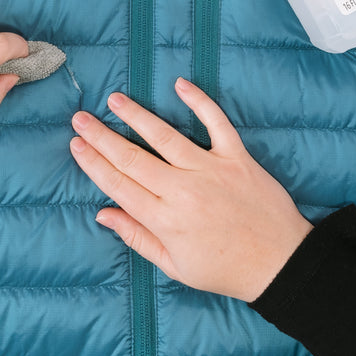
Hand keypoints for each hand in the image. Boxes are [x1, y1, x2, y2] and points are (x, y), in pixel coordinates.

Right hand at [69, 78, 312, 302]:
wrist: (279, 264)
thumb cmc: (225, 270)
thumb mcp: (175, 266)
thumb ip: (137, 237)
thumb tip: (104, 214)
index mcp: (165, 220)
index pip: (119, 185)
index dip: (94, 163)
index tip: (76, 145)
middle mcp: (183, 191)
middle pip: (133, 158)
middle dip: (102, 137)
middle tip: (80, 119)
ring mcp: (211, 171)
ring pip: (165, 137)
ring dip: (137, 116)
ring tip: (115, 100)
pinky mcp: (237, 158)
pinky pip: (216, 124)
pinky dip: (199, 102)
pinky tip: (180, 85)